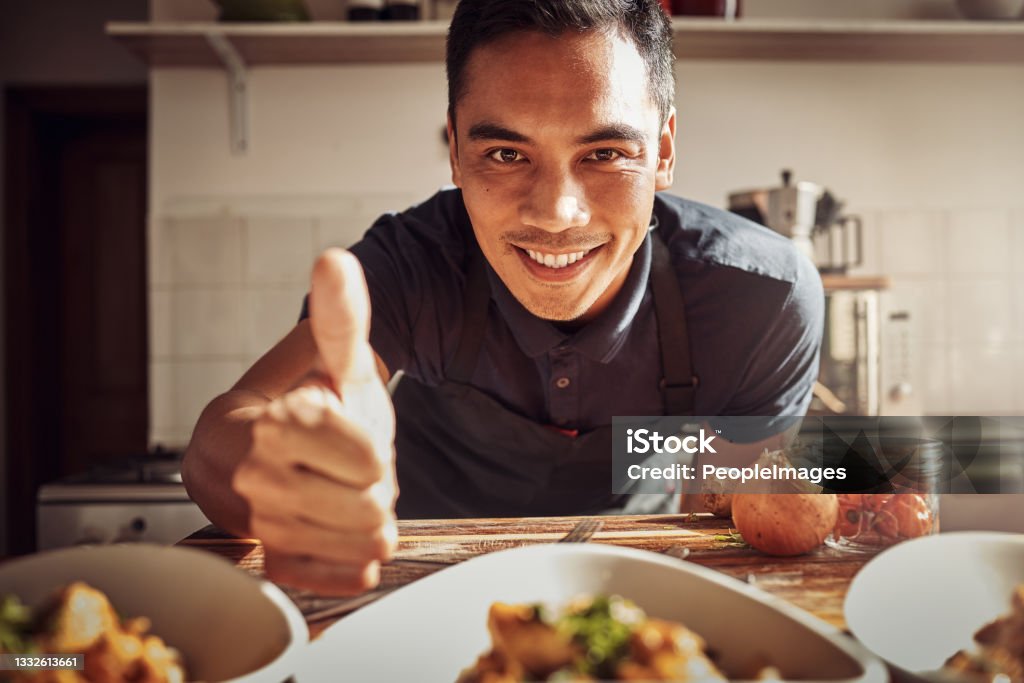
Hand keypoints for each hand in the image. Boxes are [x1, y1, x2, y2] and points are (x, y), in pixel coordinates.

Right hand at [234, 249, 396, 594]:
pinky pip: (340, 576)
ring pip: (364, 543)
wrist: (253, 450)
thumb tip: (335, 259)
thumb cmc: (304, 401)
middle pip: (371, 507)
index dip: (371, 451)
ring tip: (338, 493)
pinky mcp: (269, 564)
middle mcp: (256, 480)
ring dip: (367, 519)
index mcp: (274, 426)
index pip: (371, 462)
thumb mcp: (330, 358)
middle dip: (373, 488)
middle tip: (345, 470)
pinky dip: (352, 558)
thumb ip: (340, 316)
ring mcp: (260, 526)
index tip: (344, 437)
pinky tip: (336, 533)